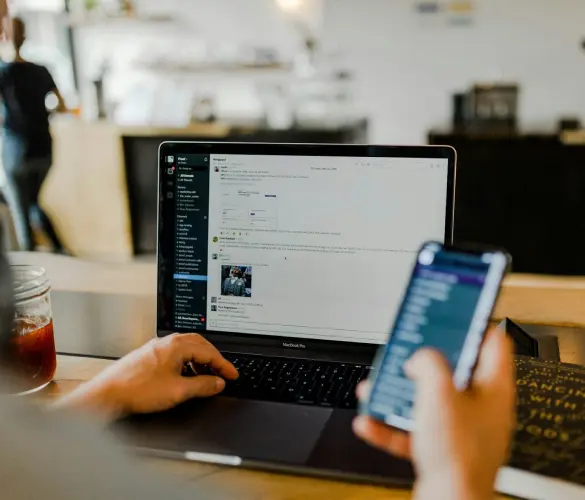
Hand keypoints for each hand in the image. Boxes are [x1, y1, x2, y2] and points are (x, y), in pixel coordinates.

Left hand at [53, 334, 237, 421]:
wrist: (108, 394)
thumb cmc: (138, 390)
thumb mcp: (178, 391)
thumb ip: (203, 386)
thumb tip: (218, 383)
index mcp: (177, 345)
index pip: (209, 352)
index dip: (224, 365)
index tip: (232, 375)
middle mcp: (167, 342)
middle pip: (199, 345)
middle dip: (214, 359)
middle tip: (223, 372)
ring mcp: (156, 348)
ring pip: (186, 349)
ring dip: (200, 361)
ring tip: (206, 377)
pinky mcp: (148, 356)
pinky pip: (175, 354)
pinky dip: (186, 363)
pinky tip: (185, 376)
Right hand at [353, 329, 514, 499]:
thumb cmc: (458, 455)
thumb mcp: (438, 391)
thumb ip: (427, 363)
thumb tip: (418, 358)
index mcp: (492, 389)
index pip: (491, 344)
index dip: (473, 325)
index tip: (455, 314)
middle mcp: (480, 409)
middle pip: (452, 372)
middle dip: (422, 362)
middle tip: (407, 351)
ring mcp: (461, 430)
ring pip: (427, 401)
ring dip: (399, 393)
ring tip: (378, 387)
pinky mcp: (442, 450)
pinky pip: (412, 429)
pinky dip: (391, 424)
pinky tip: (370, 422)